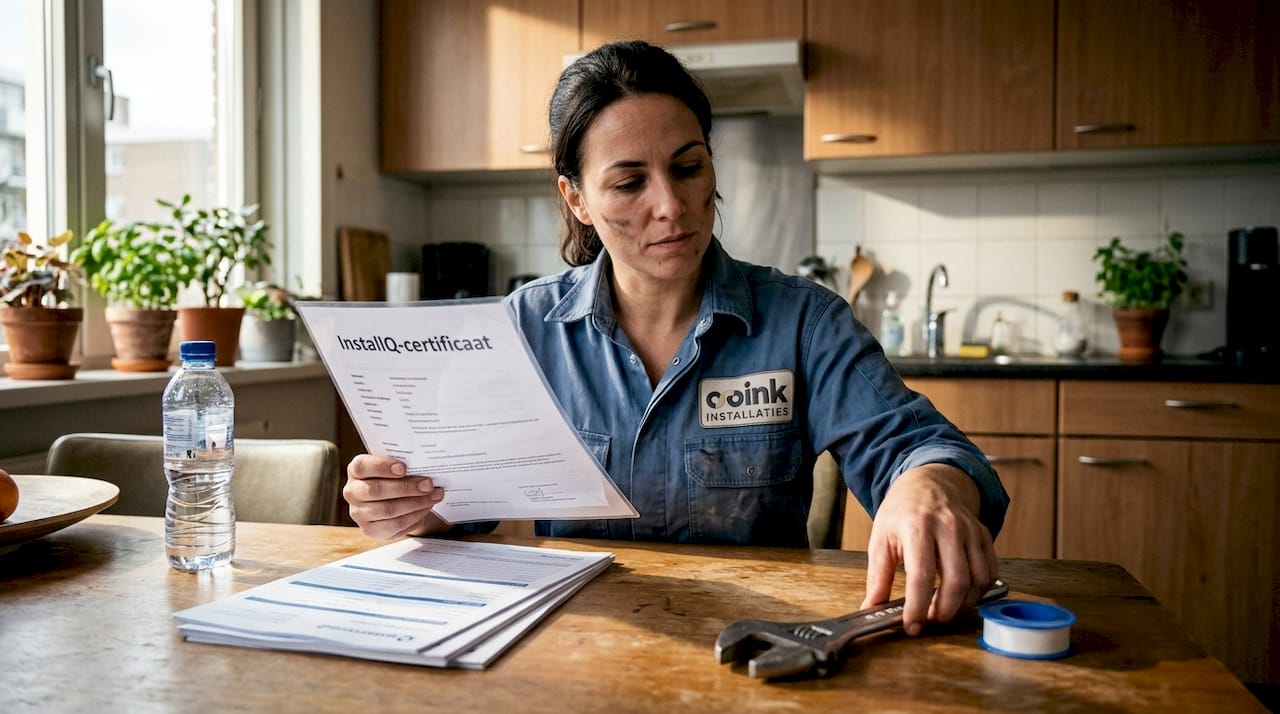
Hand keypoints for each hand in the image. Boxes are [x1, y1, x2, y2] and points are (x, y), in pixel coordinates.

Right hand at [343, 455, 447, 538]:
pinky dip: (414, 516)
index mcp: (356, 470)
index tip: (404, 468)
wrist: (394, 499)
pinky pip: (394, 525)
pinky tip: (426, 508)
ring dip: (415, 503)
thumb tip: (426, 465)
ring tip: (433, 496)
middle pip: (375, 490)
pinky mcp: (370, 530)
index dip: (382, 467)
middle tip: (428, 484)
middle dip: (406, 488)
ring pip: (387, 510)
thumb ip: (405, 463)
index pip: (362, 466)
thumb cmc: (395, 478)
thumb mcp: (396, 466)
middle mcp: (352, 491)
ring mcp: (359, 512)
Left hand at [861, 464, 996, 635]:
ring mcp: (969, 530)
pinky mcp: (984, 535)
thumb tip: (870, 609)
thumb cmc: (901, 513)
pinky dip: (979, 591)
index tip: (912, 625)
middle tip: (931, 620)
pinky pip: (990, 570)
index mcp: (916, 527)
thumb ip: (877, 577)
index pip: (921, 575)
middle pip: (956, 580)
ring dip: (964, 604)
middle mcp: (947, 527)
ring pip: (978, 579)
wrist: (928, 484)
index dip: (918, 607)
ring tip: (945, 609)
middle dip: (945, 610)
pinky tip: (963, 595)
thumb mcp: (880, 539)